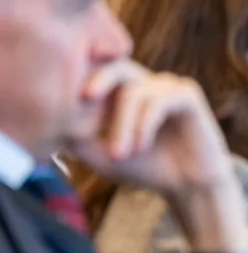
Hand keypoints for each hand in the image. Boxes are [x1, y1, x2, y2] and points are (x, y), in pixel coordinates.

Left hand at [71, 61, 247, 252]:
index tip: (67, 93)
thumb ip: (80, 137)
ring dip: (123, 124)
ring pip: (135, 91)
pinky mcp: (188, 94)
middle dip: (99, 80)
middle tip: (84, 97)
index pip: (100, 71)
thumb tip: (56, 121)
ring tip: (120, 154)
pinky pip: (160, 100)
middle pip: (117, 67)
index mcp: (124, 93)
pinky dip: (145, 123)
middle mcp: (147, 84)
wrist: (187, 185)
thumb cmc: (146, 168)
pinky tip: (142, 146)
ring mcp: (168, 87)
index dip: (84, 75)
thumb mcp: (103, 155)